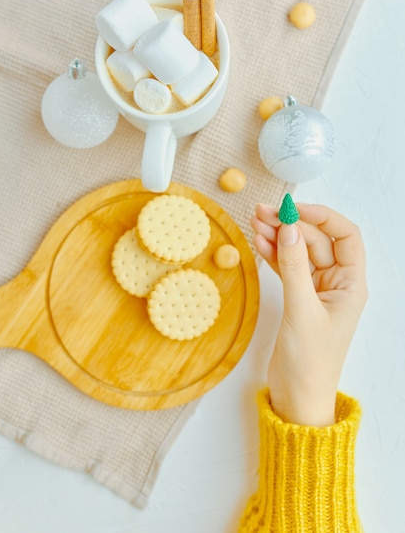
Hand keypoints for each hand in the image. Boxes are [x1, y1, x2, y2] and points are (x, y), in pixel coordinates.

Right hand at [250, 202, 367, 426]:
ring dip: (278, 236)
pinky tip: (258, 241)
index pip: (345, 236)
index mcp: (351, 284)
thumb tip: (290, 228)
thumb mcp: (302, 310)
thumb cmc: (310, 361)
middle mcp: (337, 283)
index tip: (293, 209)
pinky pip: (287, 267)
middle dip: (290, 224)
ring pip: (298, 252)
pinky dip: (272, 254)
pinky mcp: (298, 299)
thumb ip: (295, 267)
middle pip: (316, 240)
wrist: (297, 397)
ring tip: (254, 221)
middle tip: (262, 212)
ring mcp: (316, 290)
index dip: (321, 217)